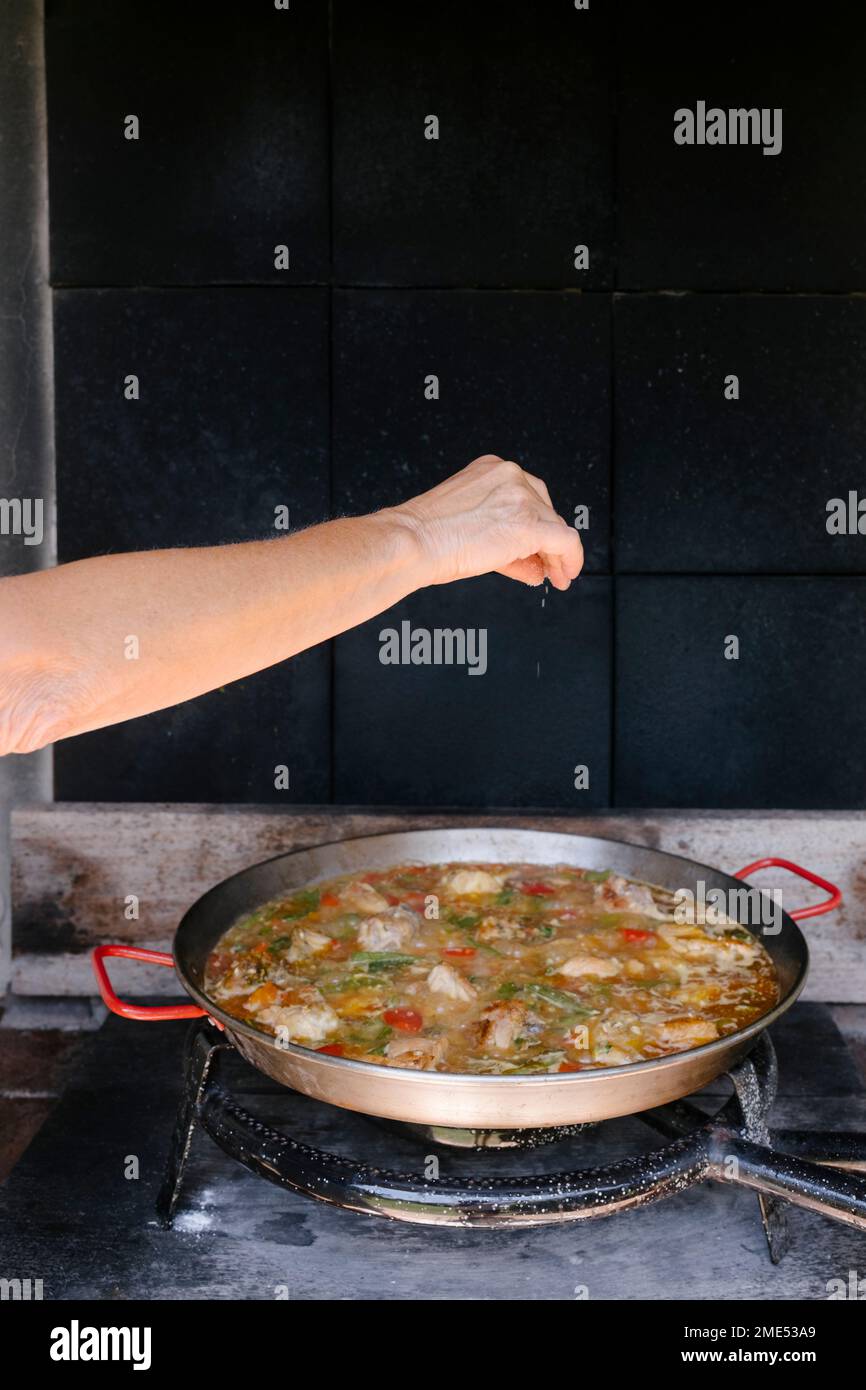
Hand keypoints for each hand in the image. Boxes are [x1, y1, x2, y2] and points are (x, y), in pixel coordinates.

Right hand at [388, 455, 583, 590]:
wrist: (412, 542)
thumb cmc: (425, 537)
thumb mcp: (469, 527)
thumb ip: (504, 541)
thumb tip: (532, 565)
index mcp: (491, 470)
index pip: (526, 497)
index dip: (535, 526)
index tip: (537, 547)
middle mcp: (510, 476)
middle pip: (544, 510)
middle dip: (546, 541)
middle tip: (547, 567)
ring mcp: (521, 498)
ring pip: (555, 527)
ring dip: (557, 555)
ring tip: (556, 576)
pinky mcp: (530, 525)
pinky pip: (566, 542)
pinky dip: (571, 560)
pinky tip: (566, 575)